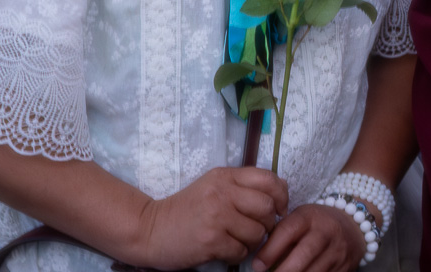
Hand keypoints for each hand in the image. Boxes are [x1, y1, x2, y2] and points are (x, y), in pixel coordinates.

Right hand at [130, 166, 286, 268]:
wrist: (149, 230)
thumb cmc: (186, 210)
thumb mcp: (213, 187)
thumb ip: (242, 186)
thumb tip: (281, 191)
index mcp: (225, 176)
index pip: (269, 179)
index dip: (281, 196)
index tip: (279, 208)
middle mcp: (222, 193)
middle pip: (267, 207)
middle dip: (269, 222)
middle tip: (258, 229)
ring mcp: (216, 217)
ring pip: (257, 232)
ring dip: (253, 242)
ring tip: (239, 241)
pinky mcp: (210, 240)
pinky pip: (241, 251)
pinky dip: (238, 254)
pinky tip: (226, 250)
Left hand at [254, 202, 367, 271]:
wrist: (353, 225)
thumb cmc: (315, 224)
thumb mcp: (299, 220)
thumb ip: (280, 236)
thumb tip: (259, 263)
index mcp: (310, 216)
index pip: (288, 231)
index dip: (270, 251)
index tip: (257, 266)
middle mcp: (327, 231)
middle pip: (303, 255)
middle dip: (283, 271)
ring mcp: (339, 249)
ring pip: (314, 271)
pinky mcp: (346, 266)